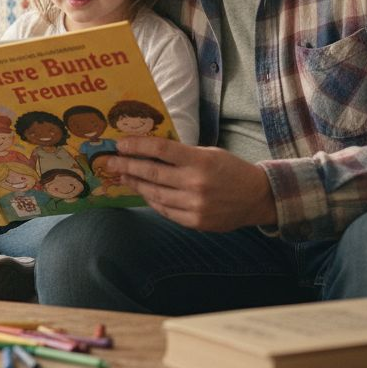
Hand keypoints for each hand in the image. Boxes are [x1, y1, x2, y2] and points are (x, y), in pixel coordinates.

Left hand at [101, 136, 276, 231]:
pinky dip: (152, 200)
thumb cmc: (230, 170)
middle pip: (152, 174)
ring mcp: (194, 205)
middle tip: (110, 162)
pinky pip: (165, 210)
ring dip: (135, 184)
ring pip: (154, 194)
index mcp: (200, 161)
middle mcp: (195, 184)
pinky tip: (143, 192)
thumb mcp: (209, 153)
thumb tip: (148, 151)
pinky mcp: (195, 222)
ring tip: (122, 177)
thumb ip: (182, 154)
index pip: (161, 150)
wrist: (257, 197)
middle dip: (126, 166)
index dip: (137, 146)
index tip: (120, 144)